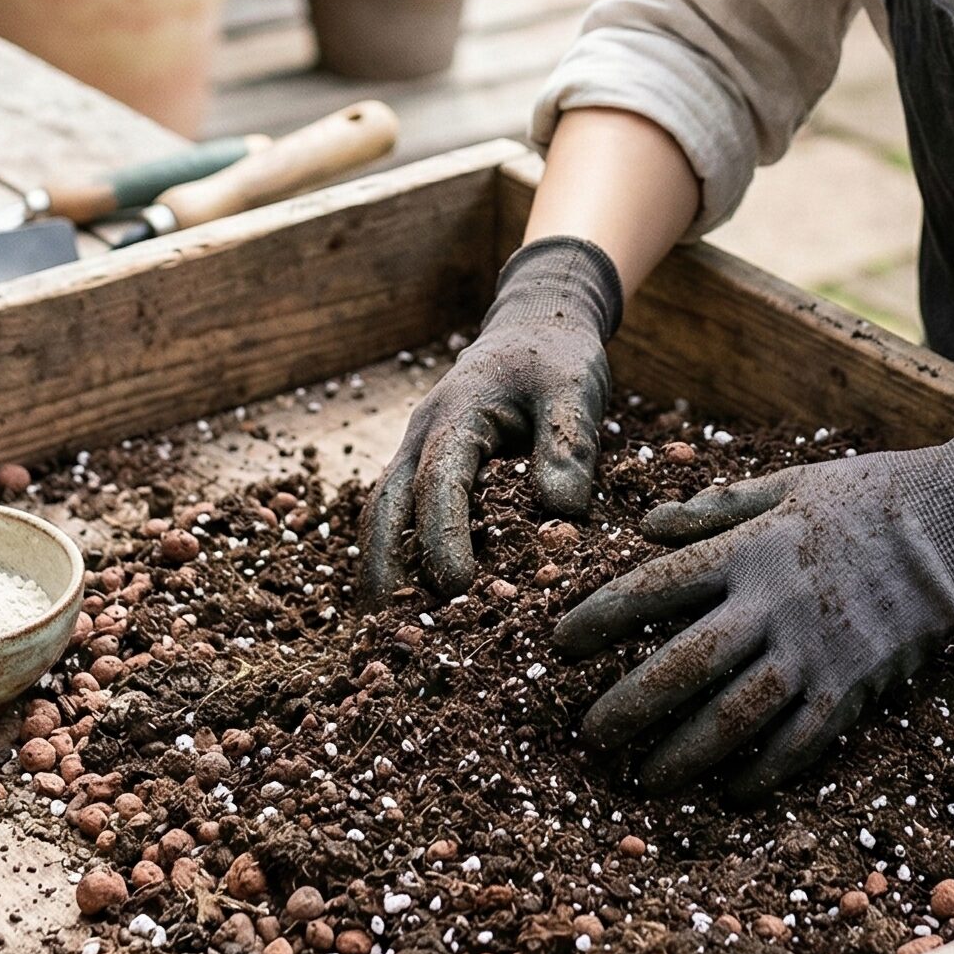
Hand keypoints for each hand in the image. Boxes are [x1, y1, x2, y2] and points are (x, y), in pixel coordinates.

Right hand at [358, 236, 622, 601]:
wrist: (535, 326)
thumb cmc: (556, 358)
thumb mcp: (574, 389)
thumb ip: (568, 443)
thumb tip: (561, 514)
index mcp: (456, 414)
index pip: (438, 481)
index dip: (442, 535)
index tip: (455, 585)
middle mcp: (423, 435)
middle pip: (384, 504)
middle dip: (383, 564)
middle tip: (389, 627)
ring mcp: (418, 450)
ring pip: (381, 511)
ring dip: (379, 564)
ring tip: (383, 628)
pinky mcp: (427, 466)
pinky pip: (399, 512)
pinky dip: (395, 552)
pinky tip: (407, 600)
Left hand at [552, 413, 953, 798]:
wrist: (950, 525)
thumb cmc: (859, 496)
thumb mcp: (781, 484)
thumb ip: (711, 508)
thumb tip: (644, 525)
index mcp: (749, 549)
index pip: (656, 586)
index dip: (601, 616)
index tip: (559, 643)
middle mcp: (775, 604)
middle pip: (686, 663)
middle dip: (630, 703)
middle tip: (589, 733)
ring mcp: (816, 651)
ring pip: (737, 715)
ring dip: (685, 751)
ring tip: (643, 778)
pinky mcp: (853, 686)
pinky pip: (800, 741)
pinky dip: (763, 771)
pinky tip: (729, 790)